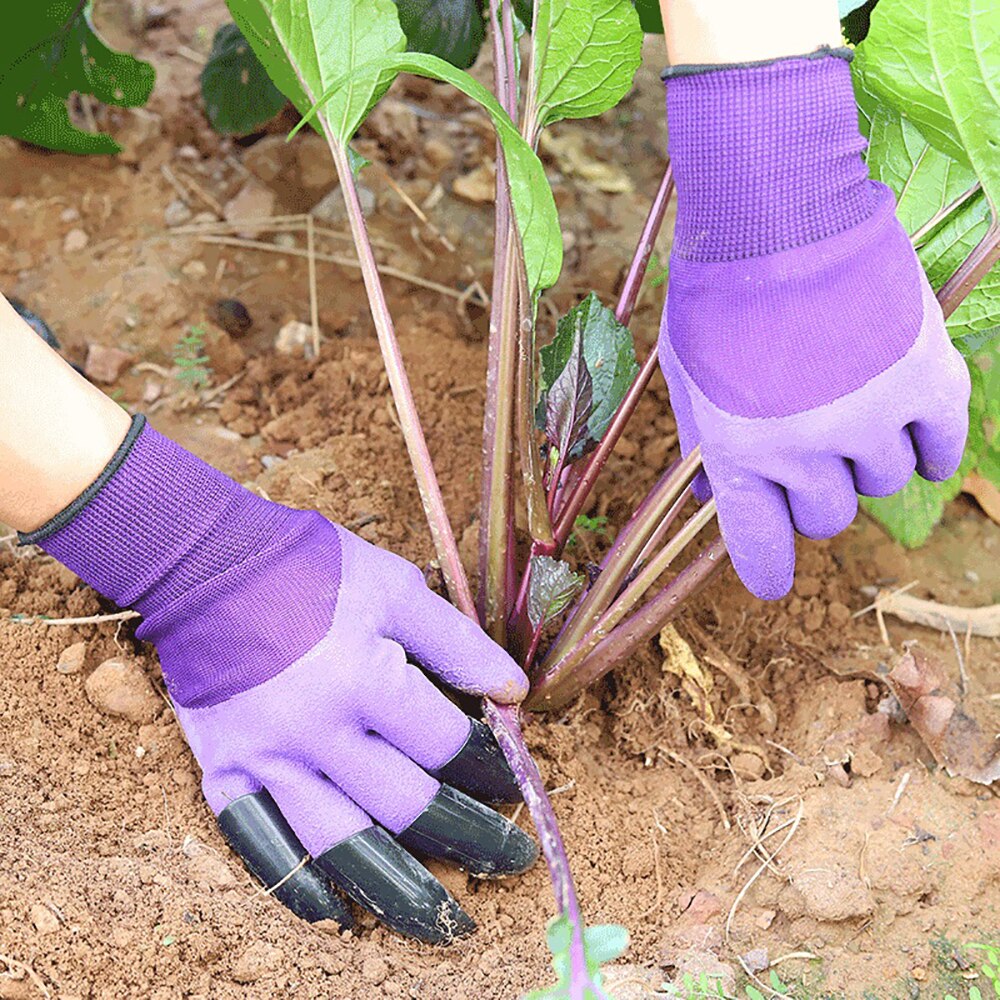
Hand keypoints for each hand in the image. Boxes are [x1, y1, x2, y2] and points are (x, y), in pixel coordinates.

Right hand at [27, 418, 534, 942]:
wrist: (206, 566)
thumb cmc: (310, 569)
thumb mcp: (394, 587)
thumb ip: (457, 642)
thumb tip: (515, 692)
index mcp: (364, 678)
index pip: (447, 745)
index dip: (492, 766)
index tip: (514, 778)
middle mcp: (317, 732)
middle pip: (407, 807)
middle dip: (470, 837)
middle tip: (511, 860)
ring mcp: (267, 760)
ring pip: (341, 846)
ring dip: (400, 891)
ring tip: (446, 922)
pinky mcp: (225, 773)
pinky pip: (262, 847)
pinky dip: (300, 888)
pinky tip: (338, 915)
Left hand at [658, 51, 969, 599]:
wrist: (776, 207)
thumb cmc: (715, 291)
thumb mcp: (685, 374)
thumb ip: (700, 442)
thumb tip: (711, 499)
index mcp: (737, 452)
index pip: (759, 547)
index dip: (766, 570)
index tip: (772, 579)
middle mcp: (804, 450)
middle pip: (827, 516)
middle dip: (813, 492)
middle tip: (807, 446)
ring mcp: (870, 417)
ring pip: (882, 482)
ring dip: (864, 457)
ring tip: (848, 404)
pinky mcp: (927, 379)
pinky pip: (943, 447)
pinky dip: (932, 448)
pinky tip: (915, 431)